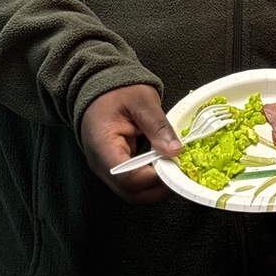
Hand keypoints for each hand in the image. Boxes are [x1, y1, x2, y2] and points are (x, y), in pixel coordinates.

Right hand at [80, 84, 182, 202]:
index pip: (128, 178)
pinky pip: (130, 180)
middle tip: (177, 170)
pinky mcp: (112, 165)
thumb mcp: (142, 101)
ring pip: (131, 190)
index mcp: (103, 146)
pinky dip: (148, 176)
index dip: (154, 177)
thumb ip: (158, 127)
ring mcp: (105, 167)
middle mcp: (100, 163)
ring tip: (171, 165)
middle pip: (129, 192)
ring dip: (153, 183)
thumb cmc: (116, 90)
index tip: (174, 166)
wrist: (97, 84)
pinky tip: (160, 163)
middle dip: (156, 186)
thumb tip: (175, 151)